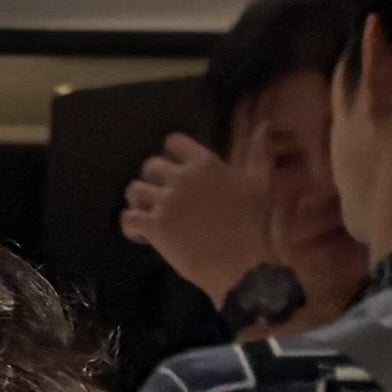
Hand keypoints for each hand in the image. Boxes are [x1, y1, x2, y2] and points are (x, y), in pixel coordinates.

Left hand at [121, 134, 269, 304]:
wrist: (242, 265)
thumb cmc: (254, 224)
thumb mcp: (260, 183)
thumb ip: (258, 153)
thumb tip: (263, 126)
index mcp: (204, 163)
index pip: (174, 142)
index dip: (171, 155)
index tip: (176, 168)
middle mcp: (181, 178)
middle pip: (150, 166)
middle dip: (153, 180)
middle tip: (162, 196)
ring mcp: (165, 202)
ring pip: (134, 190)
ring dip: (139, 201)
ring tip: (148, 214)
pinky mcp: (154, 227)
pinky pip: (128, 219)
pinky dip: (130, 225)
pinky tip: (140, 234)